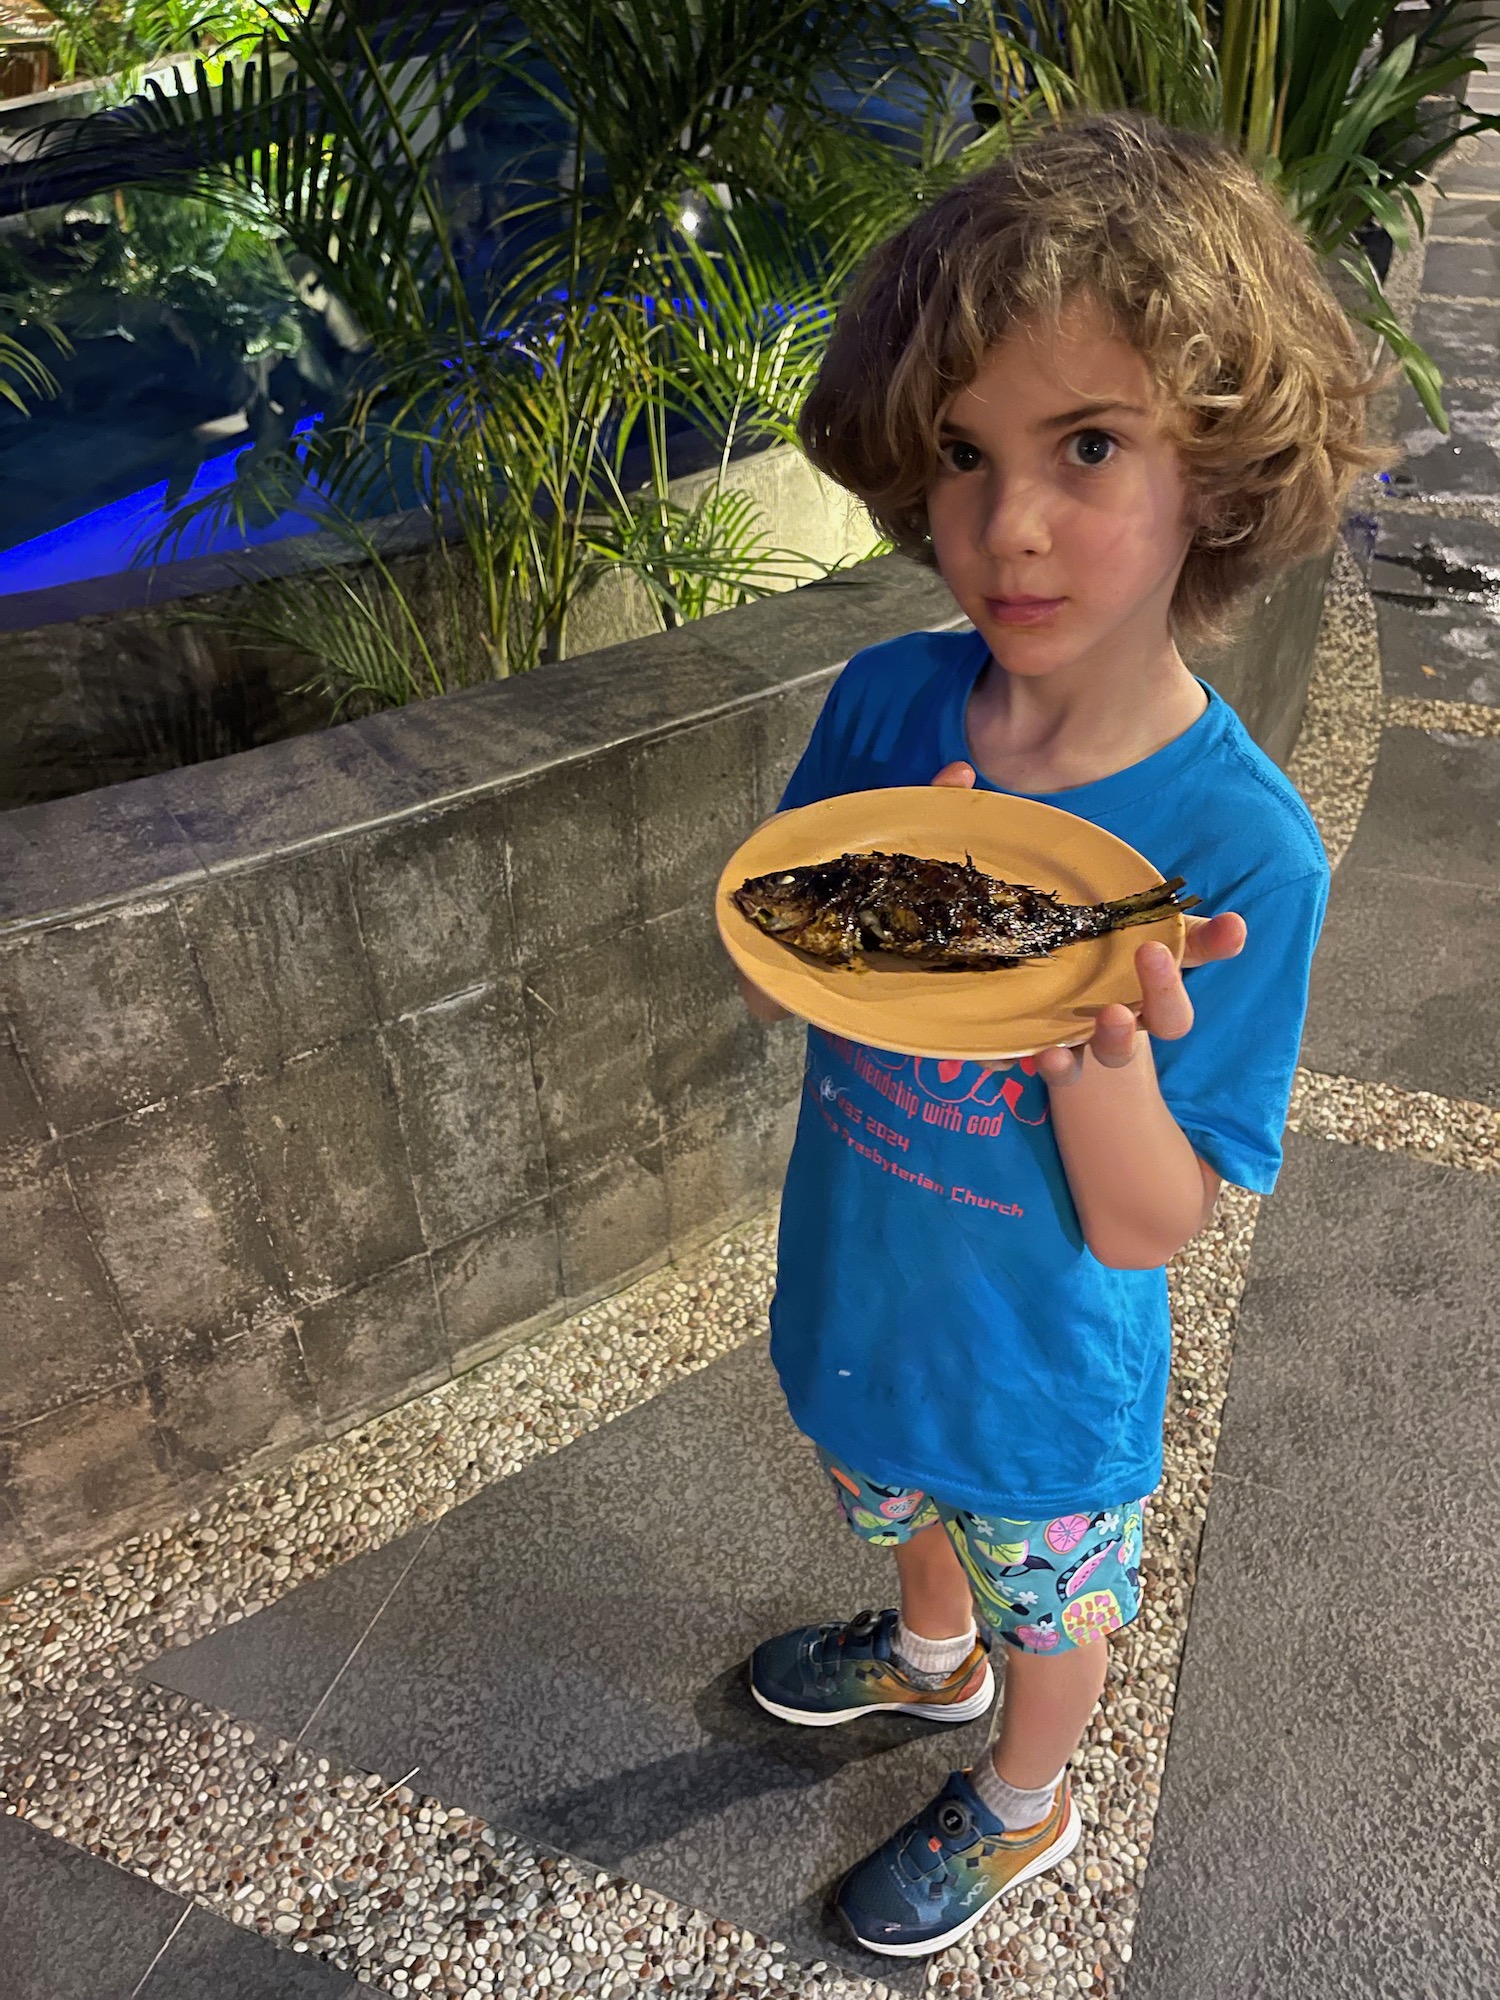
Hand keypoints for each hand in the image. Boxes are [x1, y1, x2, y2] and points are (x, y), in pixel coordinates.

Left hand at [927, 762, 1246, 1085]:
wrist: (956, 993)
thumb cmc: (993, 919)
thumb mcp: (984, 865)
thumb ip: (977, 819)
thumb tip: (961, 769)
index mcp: (1124, 949)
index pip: (1186, 944)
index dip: (1215, 940)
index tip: (1233, 926)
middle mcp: (1116, 997)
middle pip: (1170, 1012)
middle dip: (1169, 988)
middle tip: (1150, 956)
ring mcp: (1081, 1032)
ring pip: (1120, 1051)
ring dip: (1121, 1038)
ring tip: (1107, 1019)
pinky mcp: (1040, 1056)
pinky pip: (1058, 1073)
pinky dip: (1053, 1066)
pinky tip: (1038, 1056)